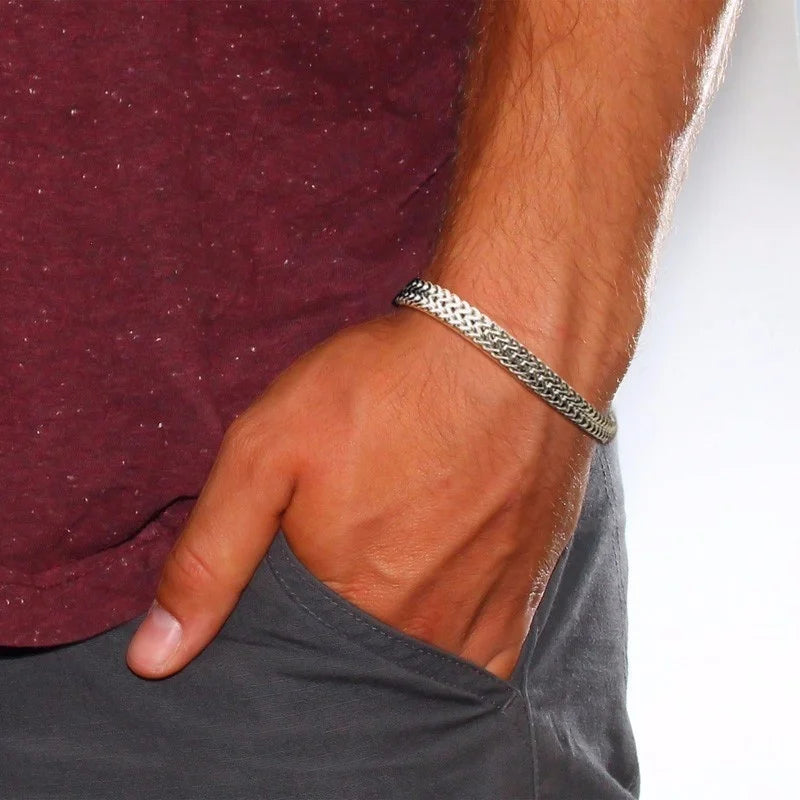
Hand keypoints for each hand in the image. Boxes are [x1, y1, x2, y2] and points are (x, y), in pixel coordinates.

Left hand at [126, 307, 595, 680]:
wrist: (510, 346)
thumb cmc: (389, 387)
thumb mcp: (268, 450)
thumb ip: (210, 559)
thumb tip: (155, 657)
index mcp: (351, 607)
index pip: (291, 665)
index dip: (276, 633)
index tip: (283, 585)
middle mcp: (422, 632)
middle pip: (356, 667)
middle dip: (334, 637)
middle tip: (337, 571)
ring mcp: (481, 618)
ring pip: (416, 667)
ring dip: (392, 643)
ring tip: (384, 584)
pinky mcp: (524, 594)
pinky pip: (481, 661)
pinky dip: (448, 650)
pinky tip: (435, 614)